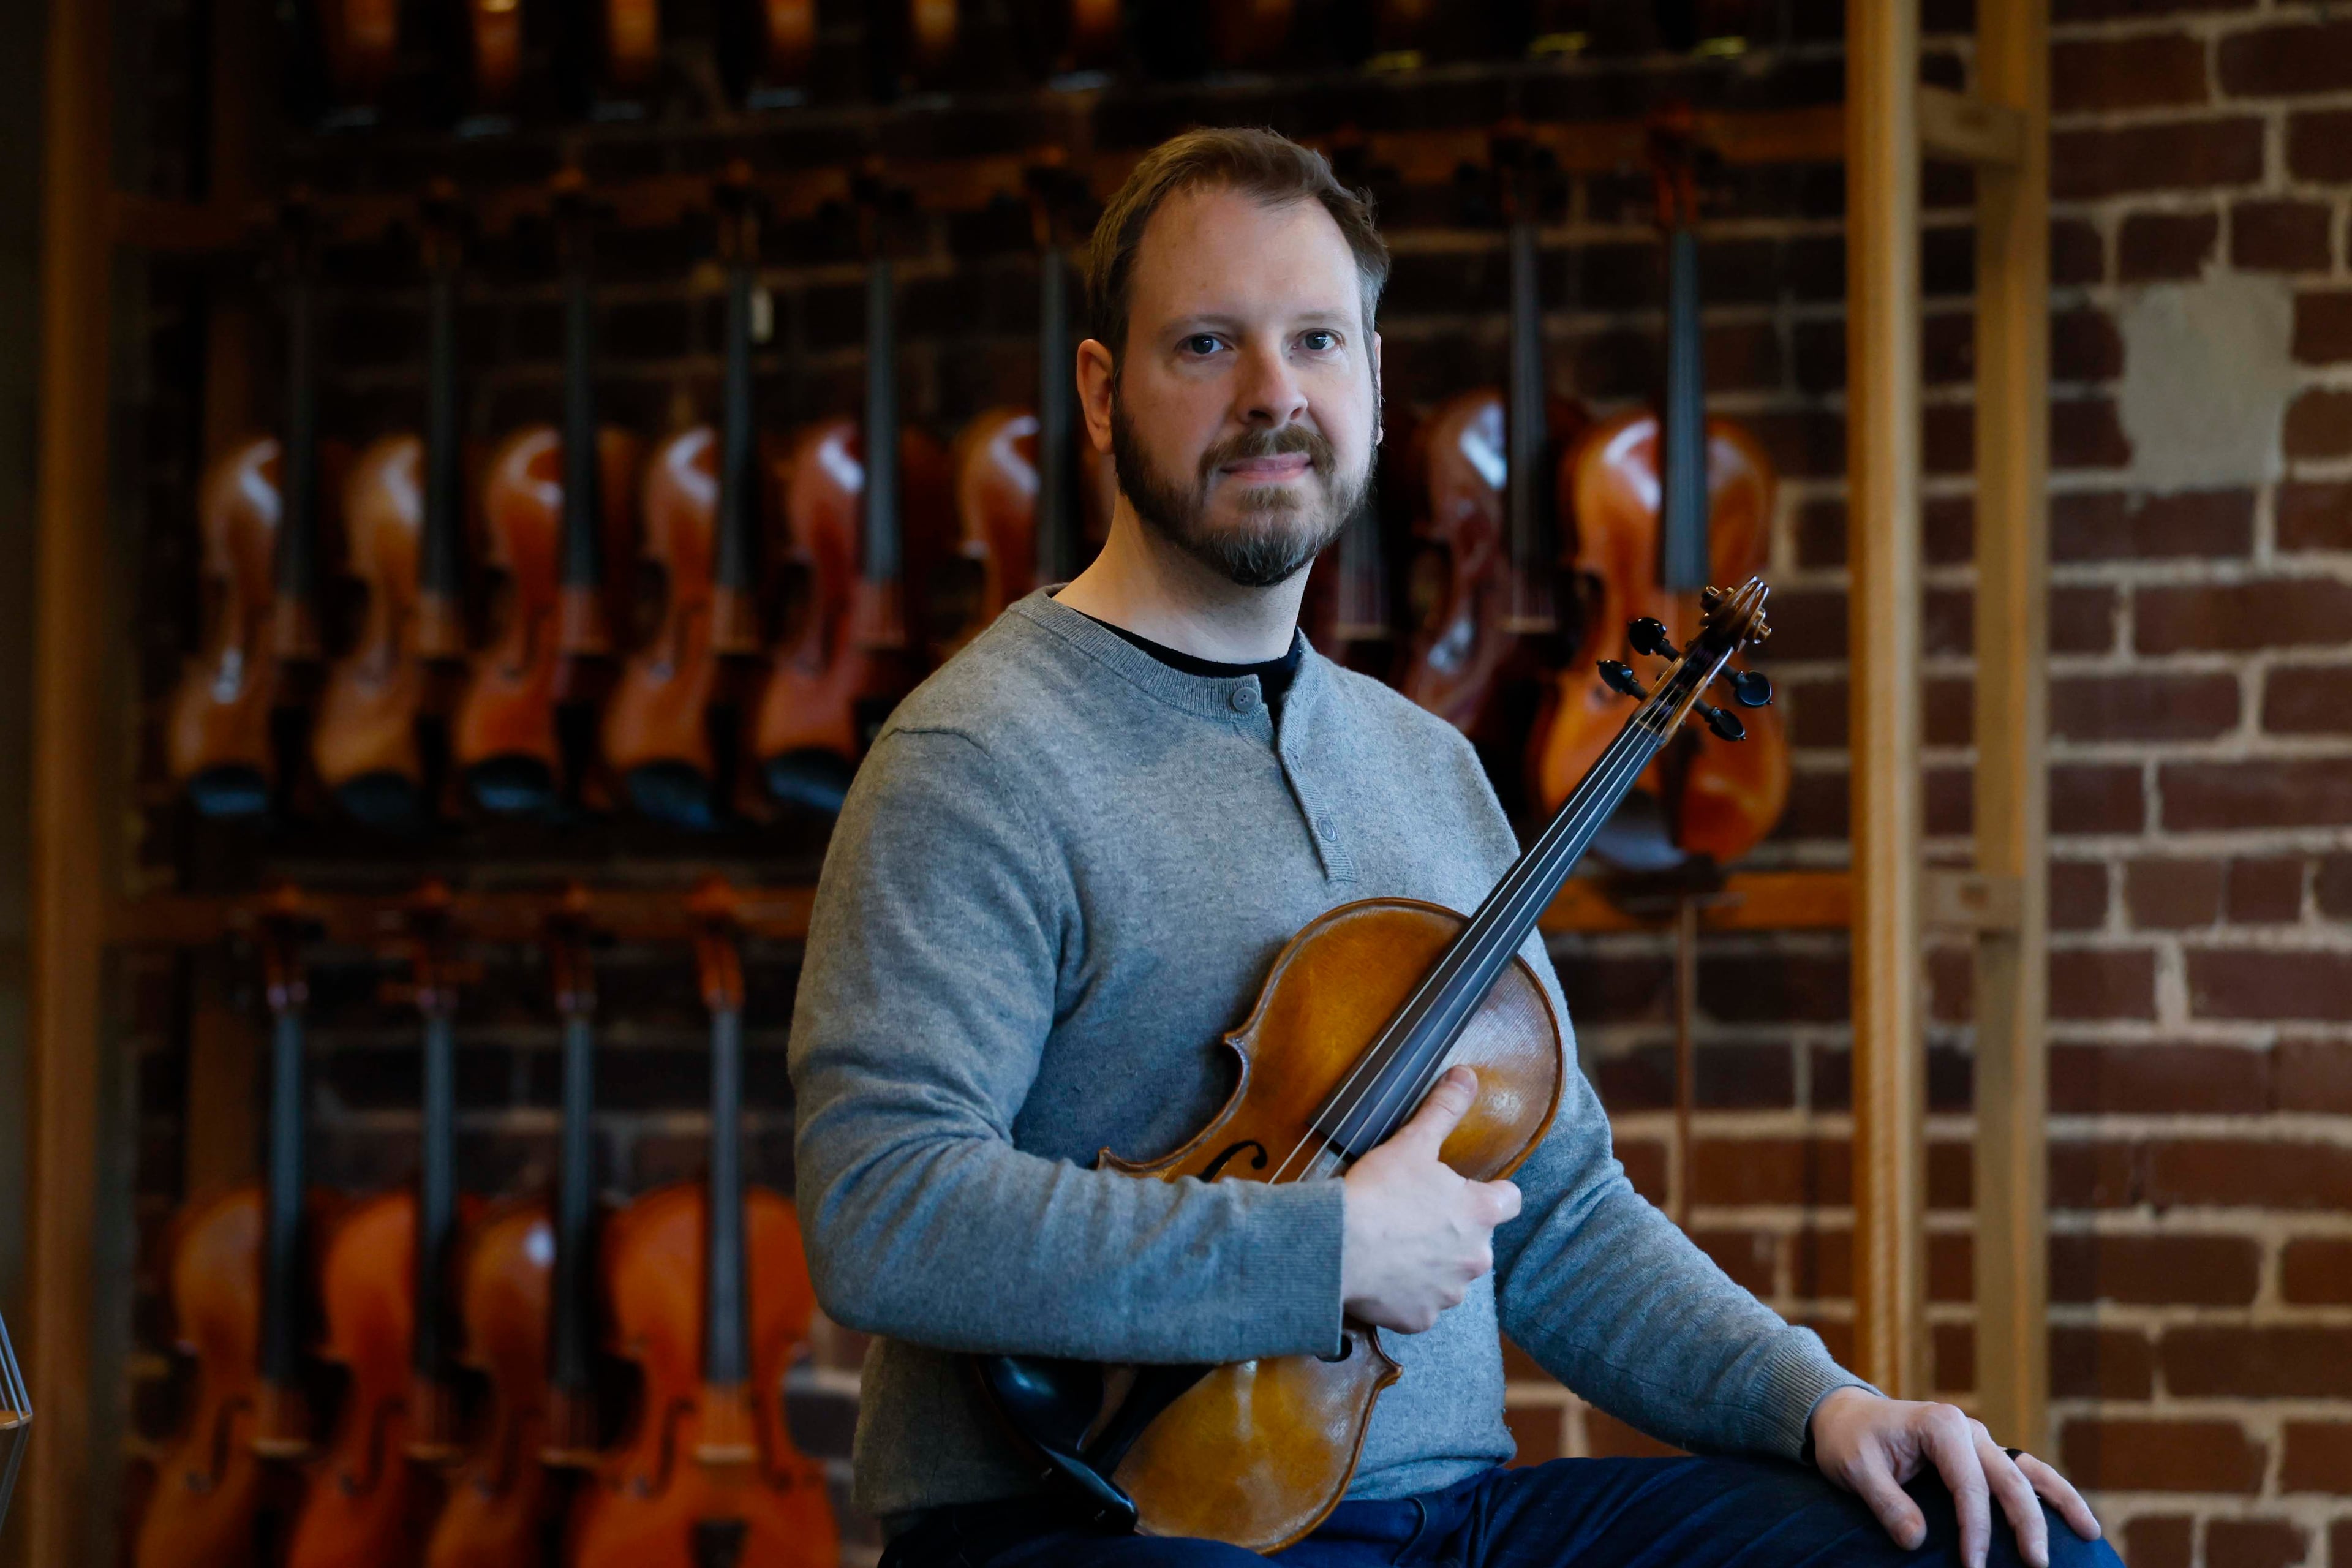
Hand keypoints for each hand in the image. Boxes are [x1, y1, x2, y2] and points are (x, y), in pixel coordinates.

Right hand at [1337, 1066, 1521, 1333]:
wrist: (1337, 1248)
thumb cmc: (1378, 1192)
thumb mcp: (1412, 1143)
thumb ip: (1444, 1109)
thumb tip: (1467, 1075)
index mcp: (1481, 1214)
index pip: (1509, 1201)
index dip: (1488, 1194)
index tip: (1460, 1191)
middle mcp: (1476, 1258)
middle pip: (1475, 1240)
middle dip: (1450, 1231)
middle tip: (1411, 1217)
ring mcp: (1449, 1293)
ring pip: (1448, 1275)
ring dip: (1429, 1263)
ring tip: (1392, 1246)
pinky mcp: (1420, 1318)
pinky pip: (1420, 1304)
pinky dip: (1405, 1293)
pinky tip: (1381, 1275)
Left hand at [1809, 1387, 2101, 1567]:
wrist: (1846, 1417)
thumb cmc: (1849, 1441)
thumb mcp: (1855, 1469)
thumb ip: (1886, 1502)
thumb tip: (1917, 1541)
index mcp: (1941, 1425)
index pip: (1969, 1484)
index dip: (1974, 1529)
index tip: (1973, 1566)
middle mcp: (1969, 1430)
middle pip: (2009, 1479)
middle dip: (2027, 1523)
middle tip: (2038, 1565)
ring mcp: (1980, 1441)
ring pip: (2029, 1472)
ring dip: (2059, 1501)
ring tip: (2089, 1532)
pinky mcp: (1982, 1455)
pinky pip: (2021, 1474)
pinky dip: (2049, 1493)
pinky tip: (2070, 1517)